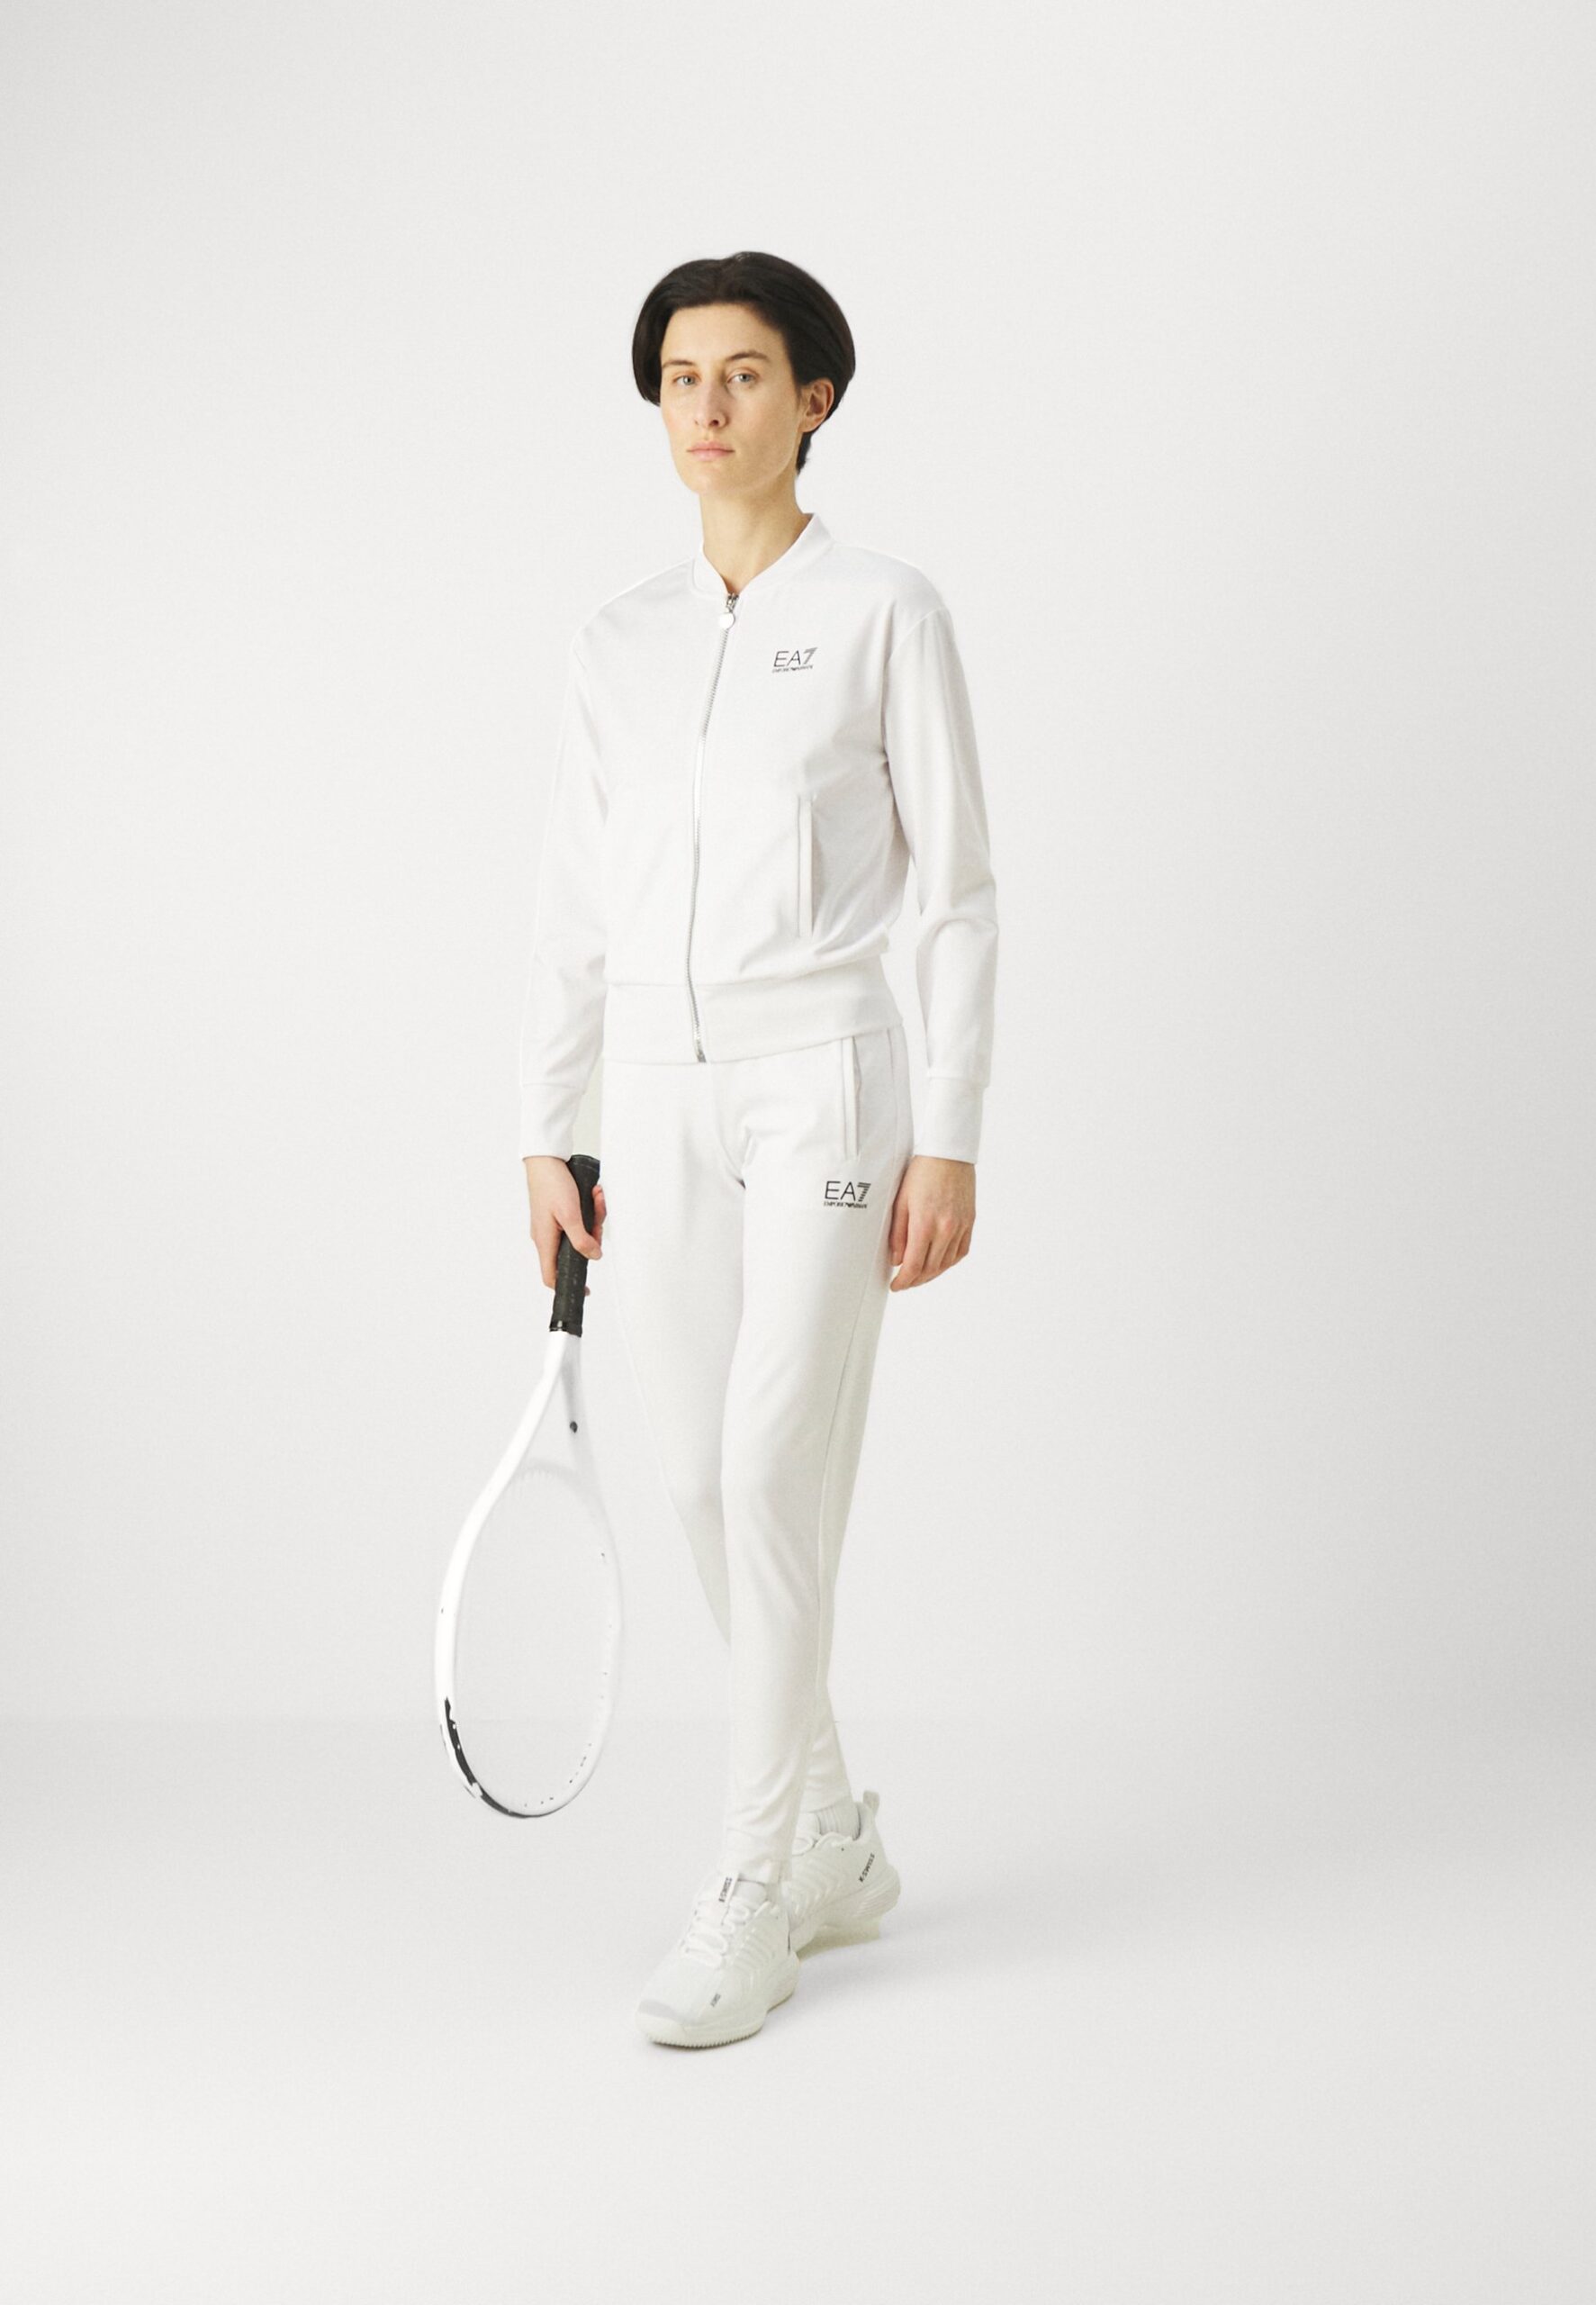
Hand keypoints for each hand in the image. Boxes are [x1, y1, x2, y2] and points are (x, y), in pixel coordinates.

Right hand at [524, 1156, 606, 1292]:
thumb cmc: (552, 1184)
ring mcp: (552, 1225)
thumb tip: (594, 1257)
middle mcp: (546, 1236)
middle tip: (598, 1222)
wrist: (545, 1159)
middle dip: (591, 1239)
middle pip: (573, 1252)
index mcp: (545, 1241)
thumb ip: (581, 1239)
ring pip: (579, 1234)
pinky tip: (594, 1194)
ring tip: (597, 1198)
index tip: (584, 1290)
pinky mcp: (558, 1214)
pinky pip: (578, 1220)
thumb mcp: (570, 1214)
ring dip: (593, 1219)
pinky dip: (589, 1210)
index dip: (566, 1286)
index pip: (551, 1275)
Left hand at [887, 1155, 974, 1288]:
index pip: (913, 1265)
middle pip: (930, 1268)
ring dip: (931, 1274)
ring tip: (919, 1276)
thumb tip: (897, 1259)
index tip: (896, 1286)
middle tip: (904, 1283)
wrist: (948, 1155)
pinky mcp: (970, 1222)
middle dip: (915, 1280)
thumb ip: (898, 1234)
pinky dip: (948, 1262)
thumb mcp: (901, 1202)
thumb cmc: (921, 1173)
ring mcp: (960, 1227)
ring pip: (946, 1264)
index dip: (903, 1281)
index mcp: (925, 1224)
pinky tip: (939, 1263)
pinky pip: (960, 1252)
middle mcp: (945, 1229)